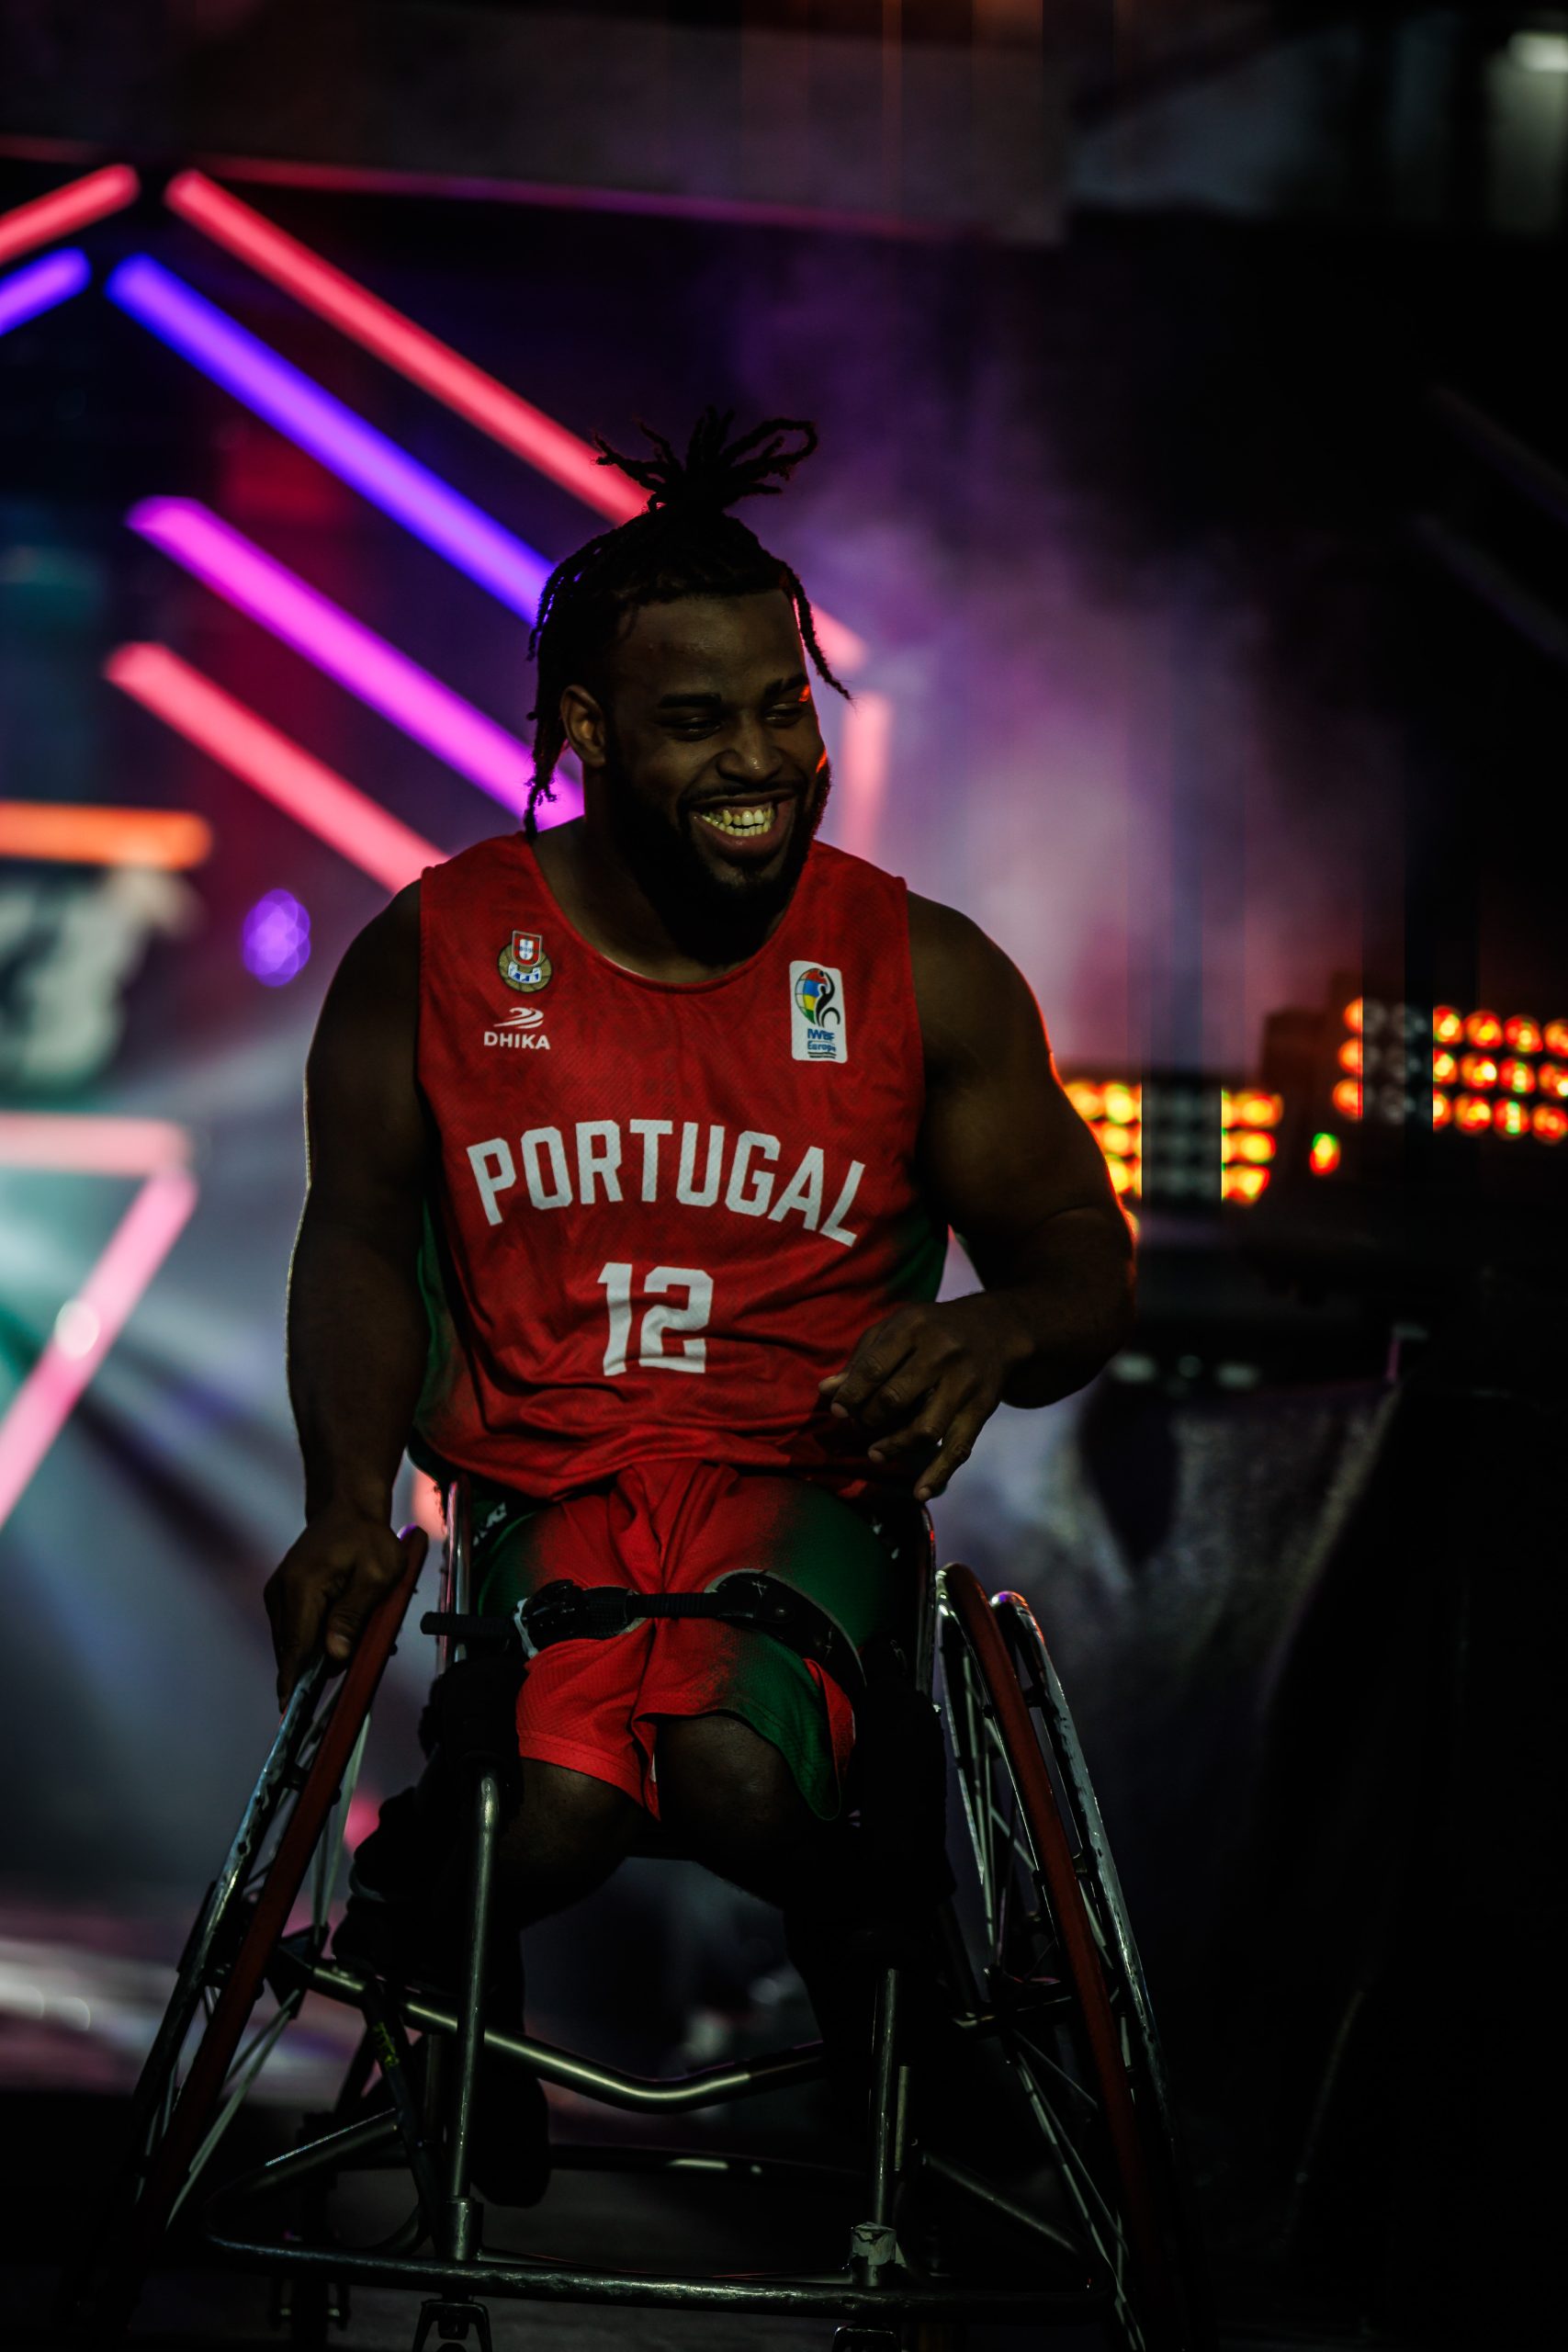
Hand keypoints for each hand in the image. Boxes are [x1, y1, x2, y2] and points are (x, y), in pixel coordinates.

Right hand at [264, 1504, 413, 1708]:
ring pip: (295, 1643)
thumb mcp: (376, 1576)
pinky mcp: (282, 1598)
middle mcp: (280, 1594)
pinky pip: (297, 1630)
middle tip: (358, 1657)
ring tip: (359, 1633)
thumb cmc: (368, 1539)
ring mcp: (277, 1595)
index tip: (291, 1711)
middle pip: (294, 1650)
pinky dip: (317, 1637)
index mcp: (302, 1588)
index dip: (295, 1682)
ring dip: (322, 1651)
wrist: (347, 1508)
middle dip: (321, 1666)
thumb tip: (334, 1656)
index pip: (296, 1647)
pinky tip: (343, 1628)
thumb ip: (352, 1617)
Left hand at [818, 1295, 1030, 1500]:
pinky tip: (919, 1493)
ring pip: (924, 1429)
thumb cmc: (931, 1330)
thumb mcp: (895, 1329)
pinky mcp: (981, 1408)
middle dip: (870, 1420)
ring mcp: (964, 1382)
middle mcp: (941, 1352)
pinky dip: (938, 1474)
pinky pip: (958, 1448)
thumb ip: (862, 1359)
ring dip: (895, 1447)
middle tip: (861, 1426)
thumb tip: (827, 1392)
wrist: (995, 1329)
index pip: (873, 1368)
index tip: (838, 1413)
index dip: (850, 1396)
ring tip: (876, 1454)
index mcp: (913, 1327)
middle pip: (895, 1399)